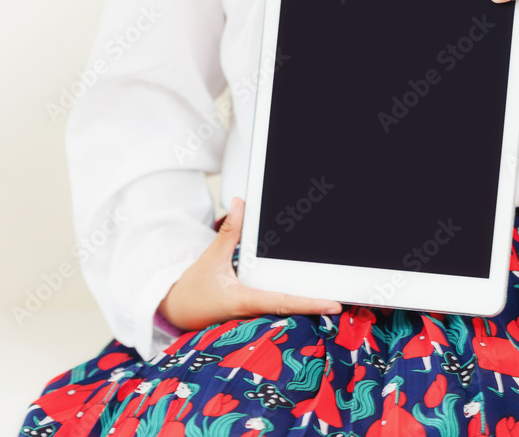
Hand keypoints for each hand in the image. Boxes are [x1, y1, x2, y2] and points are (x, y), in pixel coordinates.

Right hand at [157, 197, 343, 330]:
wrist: (174, 310)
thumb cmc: (191, 290)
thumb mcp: (211, 259)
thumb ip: (229, 232)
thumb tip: (242, 205)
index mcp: (245, 300)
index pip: (284, 302)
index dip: (310, 304)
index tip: (334, 304)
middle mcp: (253, 310)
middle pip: (291, 308)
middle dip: (315, 304)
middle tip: (343, 299)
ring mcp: (252, 313)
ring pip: (284, 308)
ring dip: (305, 302)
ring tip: (330, 296)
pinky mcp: (249, 311)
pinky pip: (274, 306)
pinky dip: (291, 300)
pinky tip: (304, 293)